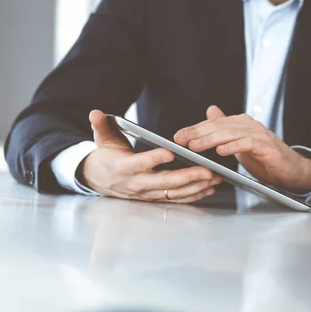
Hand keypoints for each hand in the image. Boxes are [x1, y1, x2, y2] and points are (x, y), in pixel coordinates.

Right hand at [81, 110, 221, 202]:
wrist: (101, 179)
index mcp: (124, 167)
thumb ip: (100, 125)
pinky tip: (209, 188)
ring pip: (174, 193)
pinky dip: (194, 195)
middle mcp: (137, 183)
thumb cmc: (107, 155)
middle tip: (207, 171)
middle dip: (187, 177)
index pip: (140, 163)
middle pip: (164, 183)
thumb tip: (95, 112)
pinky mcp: (156, 198)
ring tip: (215, 178)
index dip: (155, 159)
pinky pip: (177, 199)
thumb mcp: (102, 139)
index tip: (171, 153)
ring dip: (196, 187)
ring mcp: (148, 193)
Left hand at [174, 106, 310, 192]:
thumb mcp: (240, 142)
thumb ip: (225, 128)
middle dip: (198, 133)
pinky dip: (234, 146)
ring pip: (231, 134)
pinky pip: (248, 144)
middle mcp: (250, 125)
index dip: (195, 129)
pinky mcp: (268, 147)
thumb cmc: (265, 157)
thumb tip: (210, 111)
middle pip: (220, 127)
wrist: (291, 169)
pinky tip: (221, 151)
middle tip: (181, 140)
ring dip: (211, 139)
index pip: (214, 124)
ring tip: (195, 146)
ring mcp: (260, 135)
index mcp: (241, 123)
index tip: (178, 136)